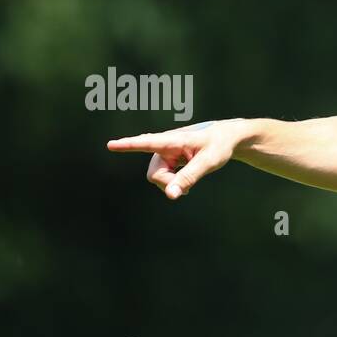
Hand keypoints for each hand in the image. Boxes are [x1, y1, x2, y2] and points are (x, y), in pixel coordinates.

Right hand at [106, 119, 248, 199]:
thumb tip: (171, 196)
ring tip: (188, 183)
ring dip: (172, 185)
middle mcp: (163, 147)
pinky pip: (163, 179)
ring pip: (158, 178)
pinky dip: (174, 185)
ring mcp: (164, 155)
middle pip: (154, 174)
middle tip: (187, 189)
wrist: (225, 139)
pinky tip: (184, 184)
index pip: (147, 142)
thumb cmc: (218, 146)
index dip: (128, 145)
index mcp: (172, 140)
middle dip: (168, 184)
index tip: (110, 145)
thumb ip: (189, 178)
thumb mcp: (208, 162)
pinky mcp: (167, 162)